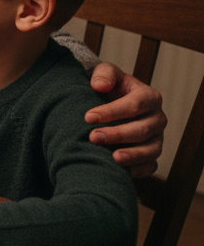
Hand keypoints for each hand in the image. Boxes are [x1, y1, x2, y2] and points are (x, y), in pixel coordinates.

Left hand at [86, 62, 166, 177]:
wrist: (108, 104)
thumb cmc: (108, 88)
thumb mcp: (106, 74)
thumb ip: (104, 74)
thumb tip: (100, 85)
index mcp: (149, 97)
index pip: (135, 104)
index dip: (112, 111)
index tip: (88, 117)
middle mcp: (157, 118)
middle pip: (143, 129)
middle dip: (117, 134)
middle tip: (93, 137)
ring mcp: (156, 138)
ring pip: (151, 150)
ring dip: (131, 155)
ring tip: (112, 158)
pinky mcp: (151, 155)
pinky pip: (150, 166)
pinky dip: (138, 170)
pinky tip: (120, 171)